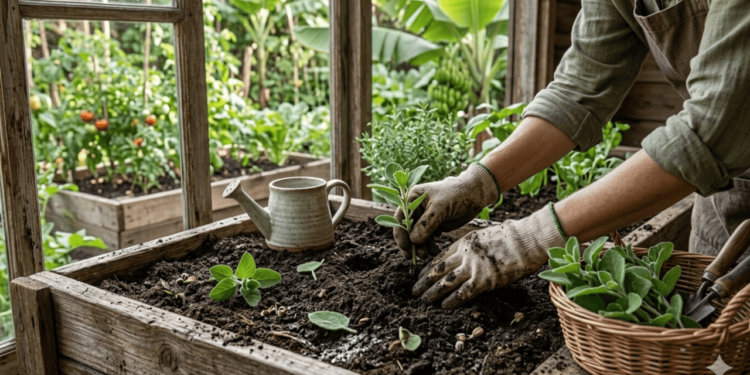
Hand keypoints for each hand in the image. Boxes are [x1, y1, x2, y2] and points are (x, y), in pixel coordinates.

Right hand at [394, 163, 499, 259]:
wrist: (474, 195)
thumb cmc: (456, 194)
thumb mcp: (440, 207)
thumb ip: (426, 224)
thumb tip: (413, 241)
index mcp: (412, 199)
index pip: (401, 218)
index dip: (401, 234)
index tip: (405, 248)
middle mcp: (416, 208)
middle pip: (407, 230)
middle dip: (412, 243)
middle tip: (417, 256)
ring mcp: (425, 217)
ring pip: (417, 236)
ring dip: (421, 246)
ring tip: (428, 254)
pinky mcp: (434, 225)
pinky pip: (427, 238)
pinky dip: (429, 245)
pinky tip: (434, 250)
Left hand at [412, 207, 564, 308]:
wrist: (526, 240)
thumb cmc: (511, 236)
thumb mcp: (485, 235)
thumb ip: (472, 246)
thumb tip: (464, 255)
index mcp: (465, 242)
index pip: (441, 256)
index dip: (428, 267)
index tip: (420, 275)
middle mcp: (465, 254)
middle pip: (439, 269)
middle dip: (425, 281)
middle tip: (414, 290)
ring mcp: (474, 267)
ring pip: (447, 281)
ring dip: (433, 292)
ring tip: (424, 300)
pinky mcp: (484, 280)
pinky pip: (463, 292)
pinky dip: (452, 300)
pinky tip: (443, 306)